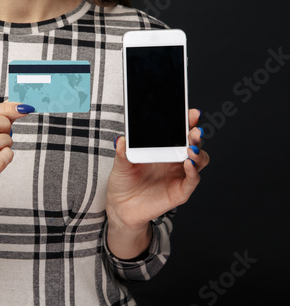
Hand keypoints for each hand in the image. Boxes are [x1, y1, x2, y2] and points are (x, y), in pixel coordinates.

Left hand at [105, 109, 209, 255]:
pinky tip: (188, 164)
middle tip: (194, 129)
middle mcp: (174, 159)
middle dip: (196, 134)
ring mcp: (179, 175)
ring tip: (190, 147)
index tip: (191, 112)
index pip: (179, 131)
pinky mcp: (180, 191)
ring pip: (199, 160)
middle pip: (192, 143)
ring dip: (198, 152)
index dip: (187, 121)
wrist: (121, 207)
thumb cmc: (123, 181)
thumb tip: (121, 139)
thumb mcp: (120, 165)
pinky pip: (192, 180)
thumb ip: (122, 153)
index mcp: (162, 148)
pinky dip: (193, 171)